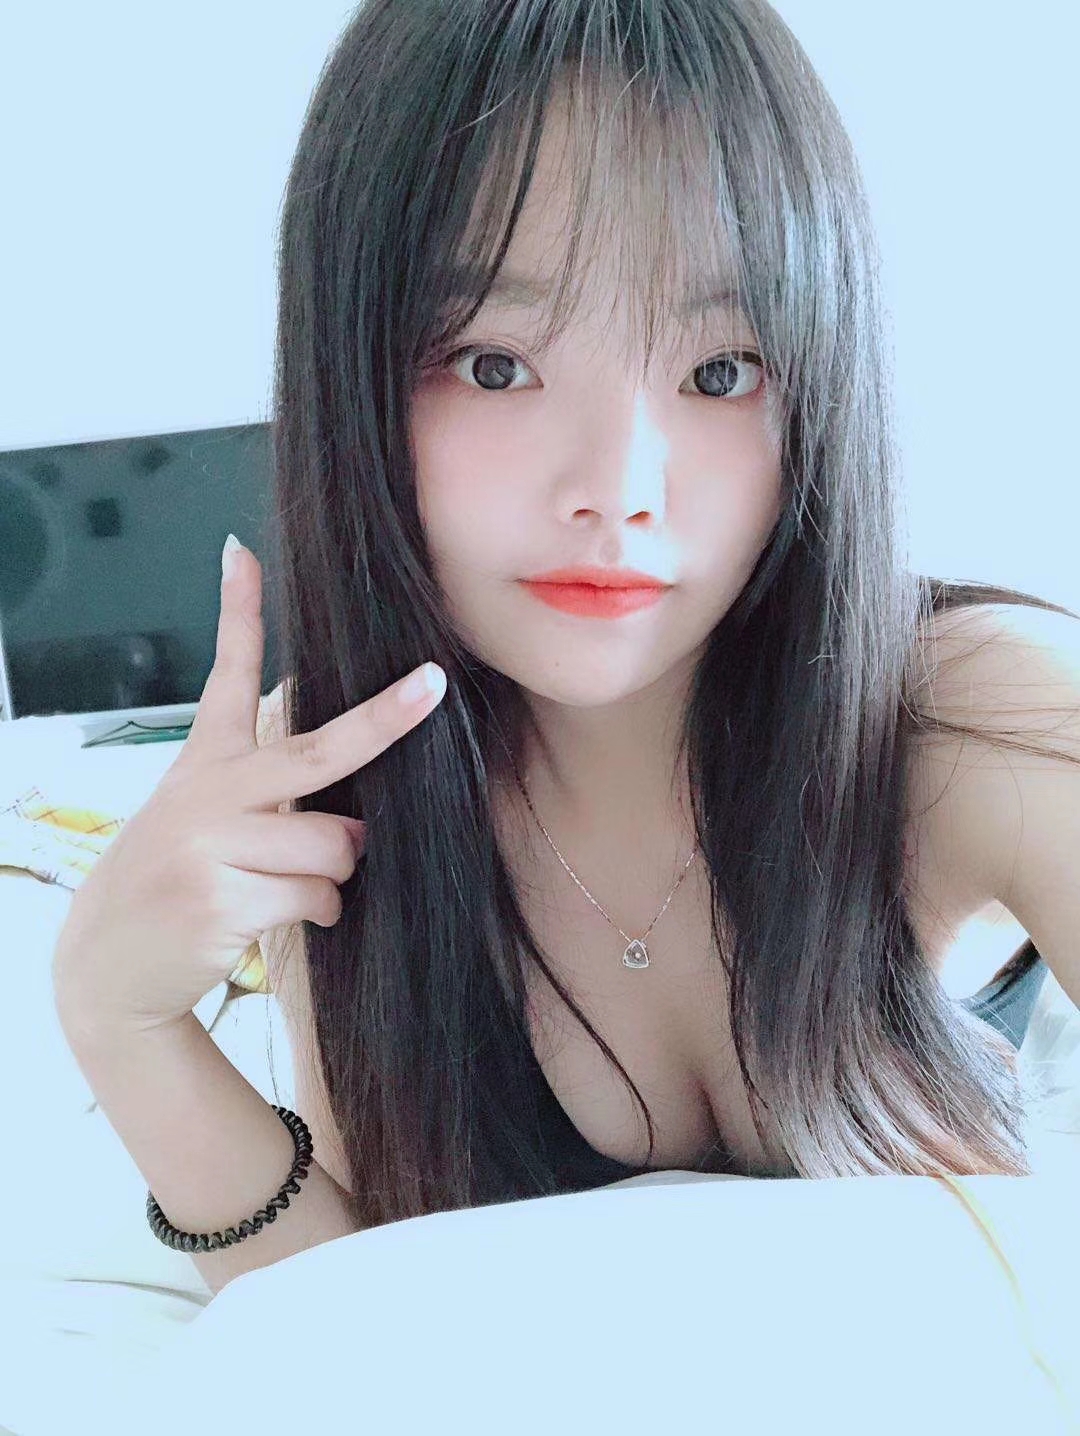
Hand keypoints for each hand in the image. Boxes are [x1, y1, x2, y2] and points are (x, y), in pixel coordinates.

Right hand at [52, 538, 445, 1035]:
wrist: (107, 964)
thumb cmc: (176, 880)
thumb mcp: (202, 820)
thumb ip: (270, 803)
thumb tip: (359, 826)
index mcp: (204, 764)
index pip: (223, 676)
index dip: (235, 611)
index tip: (242, 552)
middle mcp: (207, 794)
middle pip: (319, 751)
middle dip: (387, 718)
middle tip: (431, 685)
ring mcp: (210, 846)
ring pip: (335, 845)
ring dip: (336, 874)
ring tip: (292, 884)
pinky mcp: (220, 900)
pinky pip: (318, 895)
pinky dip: (320, 911)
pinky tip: (279, 917)